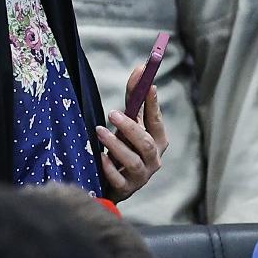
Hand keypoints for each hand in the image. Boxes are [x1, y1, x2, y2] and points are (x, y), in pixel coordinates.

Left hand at [94, 62, 168, 200]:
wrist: (114, 184)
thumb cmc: (125, 147)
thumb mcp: (130, 124)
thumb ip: (134, 100)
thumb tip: (140, 69)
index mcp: (158, 141)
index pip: (156, 120)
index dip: (153, 103)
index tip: (148, 85)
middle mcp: (154, 159)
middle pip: (146, 143)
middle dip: (131, 127)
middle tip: (112, 112)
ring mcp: (141, 176)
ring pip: (133, 161)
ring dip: (116, 145)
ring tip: (100, 131)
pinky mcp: (127, 189)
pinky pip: (119, 179)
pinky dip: (110, 167)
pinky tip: (99, 156)